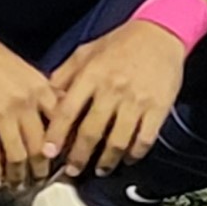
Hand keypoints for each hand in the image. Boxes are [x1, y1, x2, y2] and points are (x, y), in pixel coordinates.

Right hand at [0, 23, 56, 192]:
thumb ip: (42, 93)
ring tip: (15, 186)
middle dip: (40, 171)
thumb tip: (57, 116)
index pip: (62, 127)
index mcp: (41, 89)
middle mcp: (26, 103)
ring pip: (18, 156)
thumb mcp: (25, 70)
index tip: (61, 165)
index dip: (63, 151)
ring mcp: (3, 113)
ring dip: (17, 176)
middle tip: (37, 182)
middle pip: (41, 148)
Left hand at [45, 20, 186, 177]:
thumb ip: (65, 75)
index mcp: (91, 75)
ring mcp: (136, 100)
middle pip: (91, 131)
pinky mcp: (158, 108)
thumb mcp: (86, 52)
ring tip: (99, 170)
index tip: (48, 152)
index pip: (68, 110)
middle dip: (79, 156)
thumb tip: (47, 98)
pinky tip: (127, 159)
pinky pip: (144, 139)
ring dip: (106, 161)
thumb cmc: (119, 43)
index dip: (56, 134)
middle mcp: (112, 89)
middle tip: (72, 170)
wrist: (160, 34)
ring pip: (118, 141)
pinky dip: (135, 154)